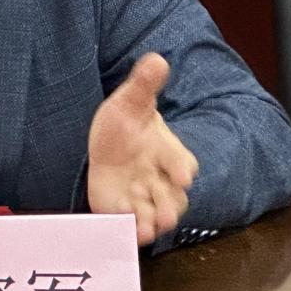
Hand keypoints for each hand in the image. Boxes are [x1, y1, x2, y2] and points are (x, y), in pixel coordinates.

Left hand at [87, 53, 198, 245]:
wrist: (107, 143)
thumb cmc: (125, 123)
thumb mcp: (130, 100)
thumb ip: (144, 84)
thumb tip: (156, 58)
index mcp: (167, 151)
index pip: (181, 161)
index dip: (181, 167)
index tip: (183, 174)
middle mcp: (160, 178)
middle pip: (173, 197)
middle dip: (169, 205)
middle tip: (165, 215)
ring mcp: (142, 195)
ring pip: (155, 214)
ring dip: (151, 221)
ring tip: (147, 228)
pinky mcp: (123, 207)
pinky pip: (131, 222)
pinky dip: (131, 228)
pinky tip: (126, 231)